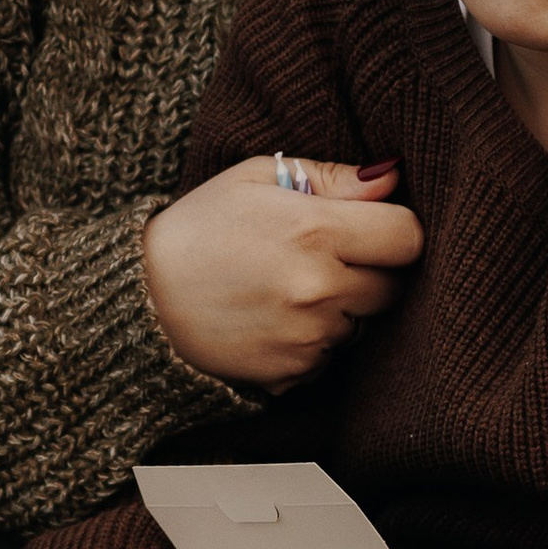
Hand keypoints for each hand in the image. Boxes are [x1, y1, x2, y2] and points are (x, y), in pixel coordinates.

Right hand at [142, 156, 421, 389]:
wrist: (138, 299)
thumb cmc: (198, 228)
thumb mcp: (255, 178)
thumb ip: (330, 177)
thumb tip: (389, 176)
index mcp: (315, 229)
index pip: (409, 236)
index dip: (394, 229)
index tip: (370, 228)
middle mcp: (318, 287)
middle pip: (394, 286)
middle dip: (371, 270)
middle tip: (325, 257)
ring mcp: (307, 336)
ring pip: (363, 324)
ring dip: (342, 308)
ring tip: (288, 288)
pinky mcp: (293, 373)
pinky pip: (331, 357)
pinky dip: (313, 341)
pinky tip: (273, 320)